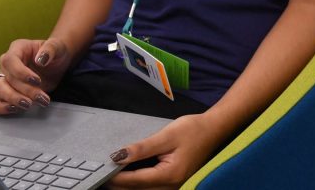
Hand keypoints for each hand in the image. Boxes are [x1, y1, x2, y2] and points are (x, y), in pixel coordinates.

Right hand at [0, 38, 70, 114]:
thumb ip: (50, 49)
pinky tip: (16, 109)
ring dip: (14, 100)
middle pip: (6, 78)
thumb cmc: (56, 52)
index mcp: (17, 48)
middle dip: (23, 90)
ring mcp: (4, 78)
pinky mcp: (6, 91)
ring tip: (30, 105)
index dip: (21, 72)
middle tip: (41, 98)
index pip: (10, 60)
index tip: (37, 81)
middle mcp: (7, 63)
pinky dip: (1, 107)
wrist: (57, 63)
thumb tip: (41, 60)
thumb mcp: (58, 47)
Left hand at [106, 115, 223, 188]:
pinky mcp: (173, 184)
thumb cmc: (193, 130)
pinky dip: (137, 184)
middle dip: (117, 184)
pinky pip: (150, 188)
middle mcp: (172, 187)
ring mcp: (173, 188)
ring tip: (112, 174)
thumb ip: (142, 148)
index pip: (134, 181)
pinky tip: (128, 175)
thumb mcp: (166, 135)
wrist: (214, 130)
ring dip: (126, 185)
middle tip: (101, 174)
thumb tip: (118, 156)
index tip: (100, 171)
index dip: (115, 177)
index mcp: (170, 175)